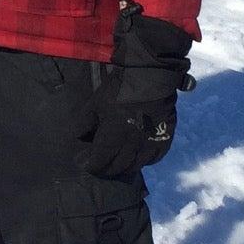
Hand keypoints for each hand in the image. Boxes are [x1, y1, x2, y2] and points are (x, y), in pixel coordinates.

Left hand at [83, 3, 194, 177]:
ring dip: (123, 168)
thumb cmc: (118, 88)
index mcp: (113, 135)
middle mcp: (132, 143)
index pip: (100, 161)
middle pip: (117, 167)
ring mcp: (150, 141)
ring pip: (135, 166)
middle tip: (97, 165)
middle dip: (104, 169)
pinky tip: (137, 158)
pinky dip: (144, 162)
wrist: (150, 74)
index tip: (83, 162)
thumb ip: (84, 125)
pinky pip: (154, 158)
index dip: (90, 165)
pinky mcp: (165, 136)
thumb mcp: (94, 103)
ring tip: (115, 163)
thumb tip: (78, 140)